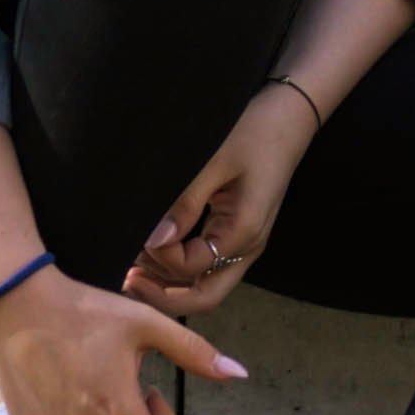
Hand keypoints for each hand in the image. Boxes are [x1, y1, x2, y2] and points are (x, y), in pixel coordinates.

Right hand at [0, 269, 245, 414]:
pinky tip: (59, 376)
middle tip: (116, 369)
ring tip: (85, 368)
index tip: (152, 392)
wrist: (18, 304)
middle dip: (130, 411)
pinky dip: (67, 411)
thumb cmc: (87, 311)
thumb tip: (239, 373)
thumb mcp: (148, 325)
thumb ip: (195, 354)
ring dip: (98, 410)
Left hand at [127, 86, 317, 315]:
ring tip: (134, 266)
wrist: (288, 117)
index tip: (139, 236)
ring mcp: (246, 244)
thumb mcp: (212, 163)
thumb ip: (184, 205)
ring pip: (205, 285)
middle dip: (164, 297)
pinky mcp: (239, 234)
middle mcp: (248, 247)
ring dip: (169, 284)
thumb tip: (153, 241)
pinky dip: (180, 270)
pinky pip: (208, 267)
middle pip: (204, 297)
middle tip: (126, 281)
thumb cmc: (253, 133)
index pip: (191, 267)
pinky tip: (156, 253)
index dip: (160, 258)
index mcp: (243, 231)